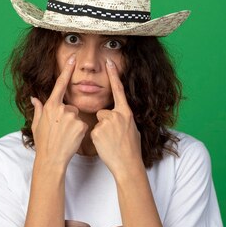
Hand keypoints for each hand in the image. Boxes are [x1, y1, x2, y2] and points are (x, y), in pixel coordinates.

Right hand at [30, 54, 88, 167]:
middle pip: (70, 106)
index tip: (73, 58)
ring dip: (73, 124)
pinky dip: (79, 132)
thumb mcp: (37, 124)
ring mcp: (72, 117)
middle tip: (60, 130)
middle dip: (67, 117)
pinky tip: (72, 139)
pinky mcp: (81, 125)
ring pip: (77, 116)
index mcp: (50, 106)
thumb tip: (34, 98)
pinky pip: (83, 125)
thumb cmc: (43, 142)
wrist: (51, 158)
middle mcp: (61, 108)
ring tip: (65, 136)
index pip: (60, 84)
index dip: (67, 71)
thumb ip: (38, 109)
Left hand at [90, 58, 142, 175]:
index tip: (109, 62)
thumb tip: (118, 115)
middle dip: (105, 123)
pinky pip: (93, 131)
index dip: (114, 76)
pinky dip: (97, 139)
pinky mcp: (98, 131)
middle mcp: (117, 115)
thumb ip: (123, 119)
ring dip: (101, 131)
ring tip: (110, 142)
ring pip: (97, 122)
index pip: (119, 91)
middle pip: (103, 112)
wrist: (128, 164)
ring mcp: (107, 123)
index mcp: (126, 113)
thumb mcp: (132, 129)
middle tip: (113, 137)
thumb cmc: (131, 149)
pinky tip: (105, 145)